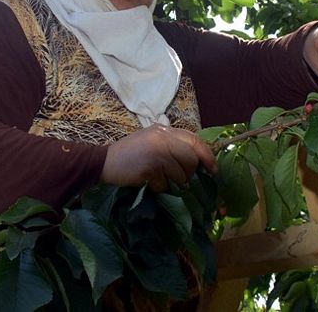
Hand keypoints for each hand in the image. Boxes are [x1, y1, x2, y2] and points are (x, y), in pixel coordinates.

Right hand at [100, 124, 217, 192]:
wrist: (104, 161)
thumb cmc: (130, 153)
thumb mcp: (152, 140)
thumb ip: (172, 144)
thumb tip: (197, 159)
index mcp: (165, 130)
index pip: (195, 141)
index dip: (207, 156)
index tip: (213, 169)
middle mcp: (162, 139)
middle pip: (191, 159)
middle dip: (189, 173)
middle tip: (180, 178)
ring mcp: (156, 153)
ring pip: (180, 175)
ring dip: (171, 182)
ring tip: (157, 177)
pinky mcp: (149, 169)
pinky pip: (164, 185)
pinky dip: (158, 187)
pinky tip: (147, 181)